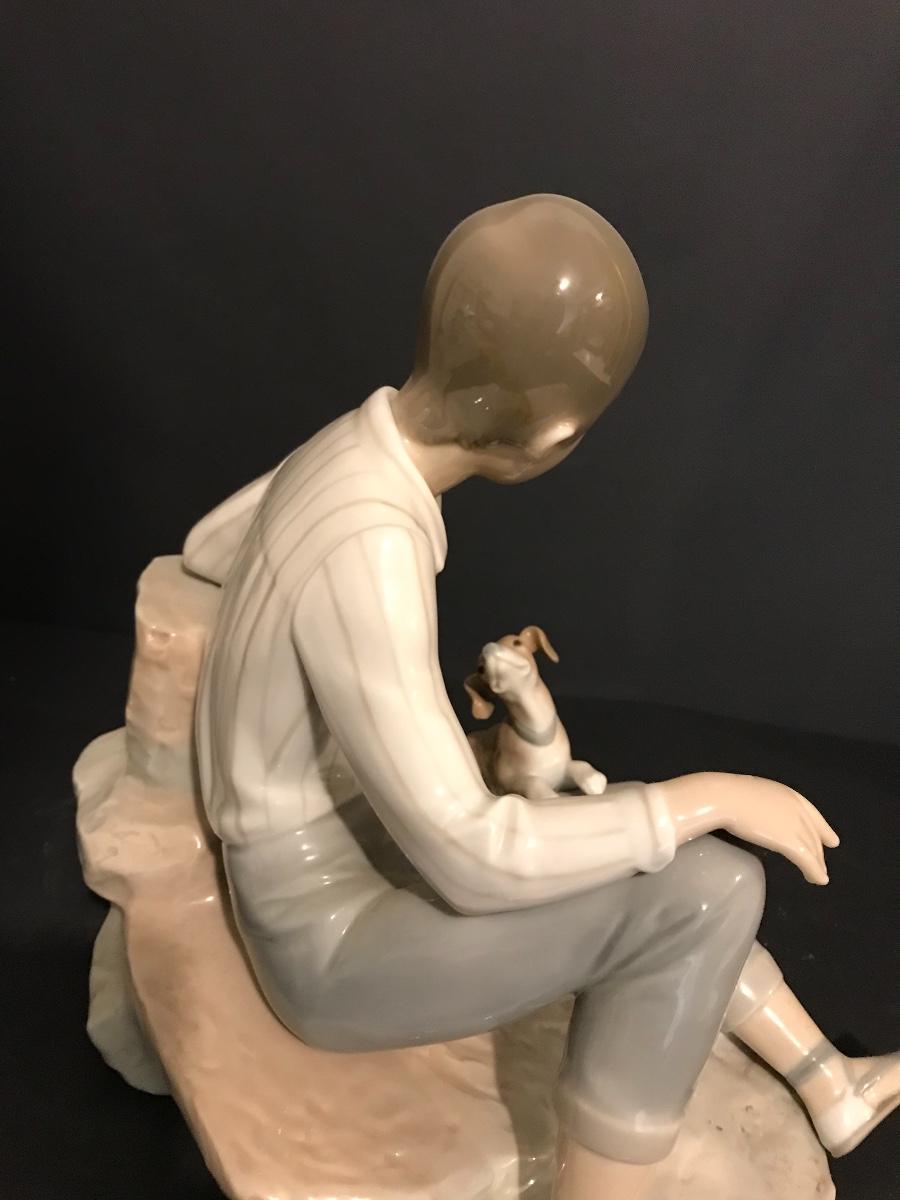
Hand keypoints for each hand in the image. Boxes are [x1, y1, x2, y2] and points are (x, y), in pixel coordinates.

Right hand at [657, 772, 839, 884]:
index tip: (831, 841)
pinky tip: (818, 880)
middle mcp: (796, 808)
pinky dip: (815, 871)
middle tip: (821, 864)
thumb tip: (752, 812)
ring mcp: (794, 824)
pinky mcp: (790, 841)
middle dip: (818, 850)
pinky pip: (807, 860)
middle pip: (813, 833)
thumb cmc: (728, 794)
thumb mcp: (751, 794)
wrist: (724, 798)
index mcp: (787, 794)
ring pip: (812, 848)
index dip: (823, 829)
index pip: (812, 813)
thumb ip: (759, 804)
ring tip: (819, 877)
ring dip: (817, 865)